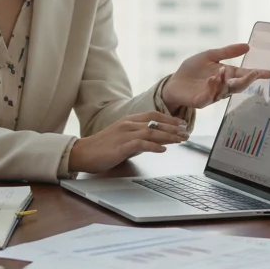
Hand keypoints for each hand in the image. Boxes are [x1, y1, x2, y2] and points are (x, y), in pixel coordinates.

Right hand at [69, 112, 188, 173]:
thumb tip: (154, 142)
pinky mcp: (121, 146)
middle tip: (187, 133)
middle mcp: (128, 124)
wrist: (82, 153)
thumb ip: (138, 138)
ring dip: (169, 137)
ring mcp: (124, 135)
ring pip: (151, 132)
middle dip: (174, 128)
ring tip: (181, 140)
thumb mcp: (123, 139)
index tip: (182, 124)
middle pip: (156, 123)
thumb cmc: (102, 148)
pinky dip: (154, 146)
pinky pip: (141, 144)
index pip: (154, 115)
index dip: (170, 119)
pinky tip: (163, 150)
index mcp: (129, 121)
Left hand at [162, 43, 269, 110]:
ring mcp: (213, 95)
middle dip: (248, 80)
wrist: (173, 82)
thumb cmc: (191, 70)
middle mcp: (223, 86)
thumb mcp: (210, 56)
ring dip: (226, 80)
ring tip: (222, 70)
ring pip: (226, 90)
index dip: (258, 74)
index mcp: (226, 75)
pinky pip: (211, 95)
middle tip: (254, 73)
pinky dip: (214, 86)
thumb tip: (247, 46)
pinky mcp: (202, 101)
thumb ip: (227, 52)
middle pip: (239, 85)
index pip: (245, 74)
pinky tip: (213, 78)